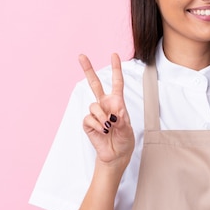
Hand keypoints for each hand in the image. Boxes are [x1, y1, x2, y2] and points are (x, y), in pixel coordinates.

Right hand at [79, 53, 134, 168]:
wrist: (116, 155)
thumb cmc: (124, 140)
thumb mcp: (128, 130)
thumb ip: (121, 122)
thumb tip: (112, 116)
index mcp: (117, 102)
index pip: (117, 83)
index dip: (116, 68)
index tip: (114, 55)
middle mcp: (105, 105)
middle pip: (95, 84)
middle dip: (88, 69)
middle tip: (81, 56)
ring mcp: (96, 113)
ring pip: (94, 106)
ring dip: (102, 117)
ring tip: (108, 127)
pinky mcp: (88, 123)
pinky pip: (89, 118)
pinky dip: (97, 125)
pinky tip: (103, 130)